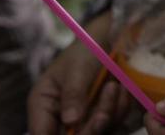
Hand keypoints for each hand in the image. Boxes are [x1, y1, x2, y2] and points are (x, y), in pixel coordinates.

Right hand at [27, 12, 133, 134]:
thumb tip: (70, 121)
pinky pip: (114, 124)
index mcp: (43, 105)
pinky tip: (122, 89)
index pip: (42, 134)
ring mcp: (83, 120)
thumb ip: (73, 94)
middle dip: (92, 126)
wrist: (110, 39)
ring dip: (109, 112)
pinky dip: (120, 109)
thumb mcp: (77, 68)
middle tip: (105, 107)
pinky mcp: (103, 118)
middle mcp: (60, 118)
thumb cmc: (85, 49)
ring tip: (114, 86)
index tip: (78, 127)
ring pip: (97, 132)